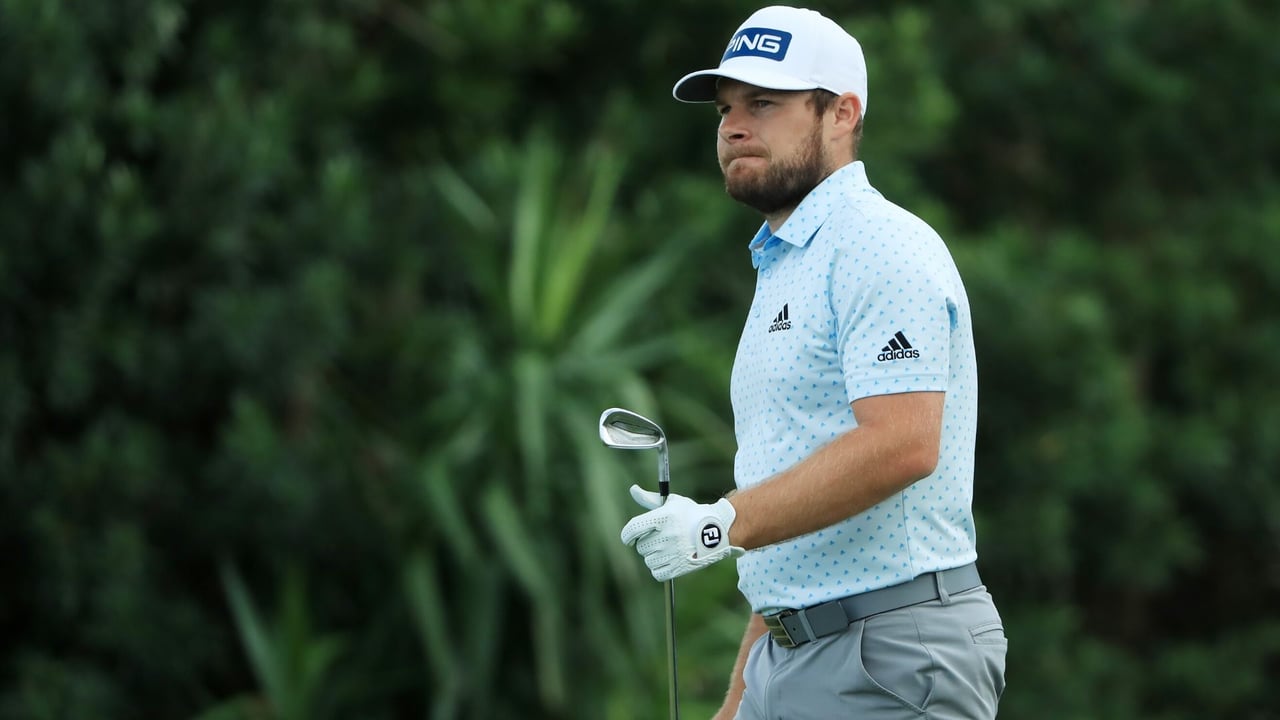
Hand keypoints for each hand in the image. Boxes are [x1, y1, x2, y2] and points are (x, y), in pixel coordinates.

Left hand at [620, 485, 743, 580]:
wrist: (718, 530)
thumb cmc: (691, 514)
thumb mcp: (672, 503)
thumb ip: (649, 499)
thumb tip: (633, 489)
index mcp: (664, 517)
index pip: (633, 528)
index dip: (627, 535)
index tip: (629, 539)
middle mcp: (668, 535)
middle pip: (641, 546)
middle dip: (648, 543)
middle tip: (662, 539)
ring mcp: (674, 552)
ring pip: (649, 560)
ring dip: (655, 556)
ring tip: (670, 548)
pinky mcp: (679, 567)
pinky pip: (657, 573)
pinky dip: (661, 568)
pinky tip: (671, 559)